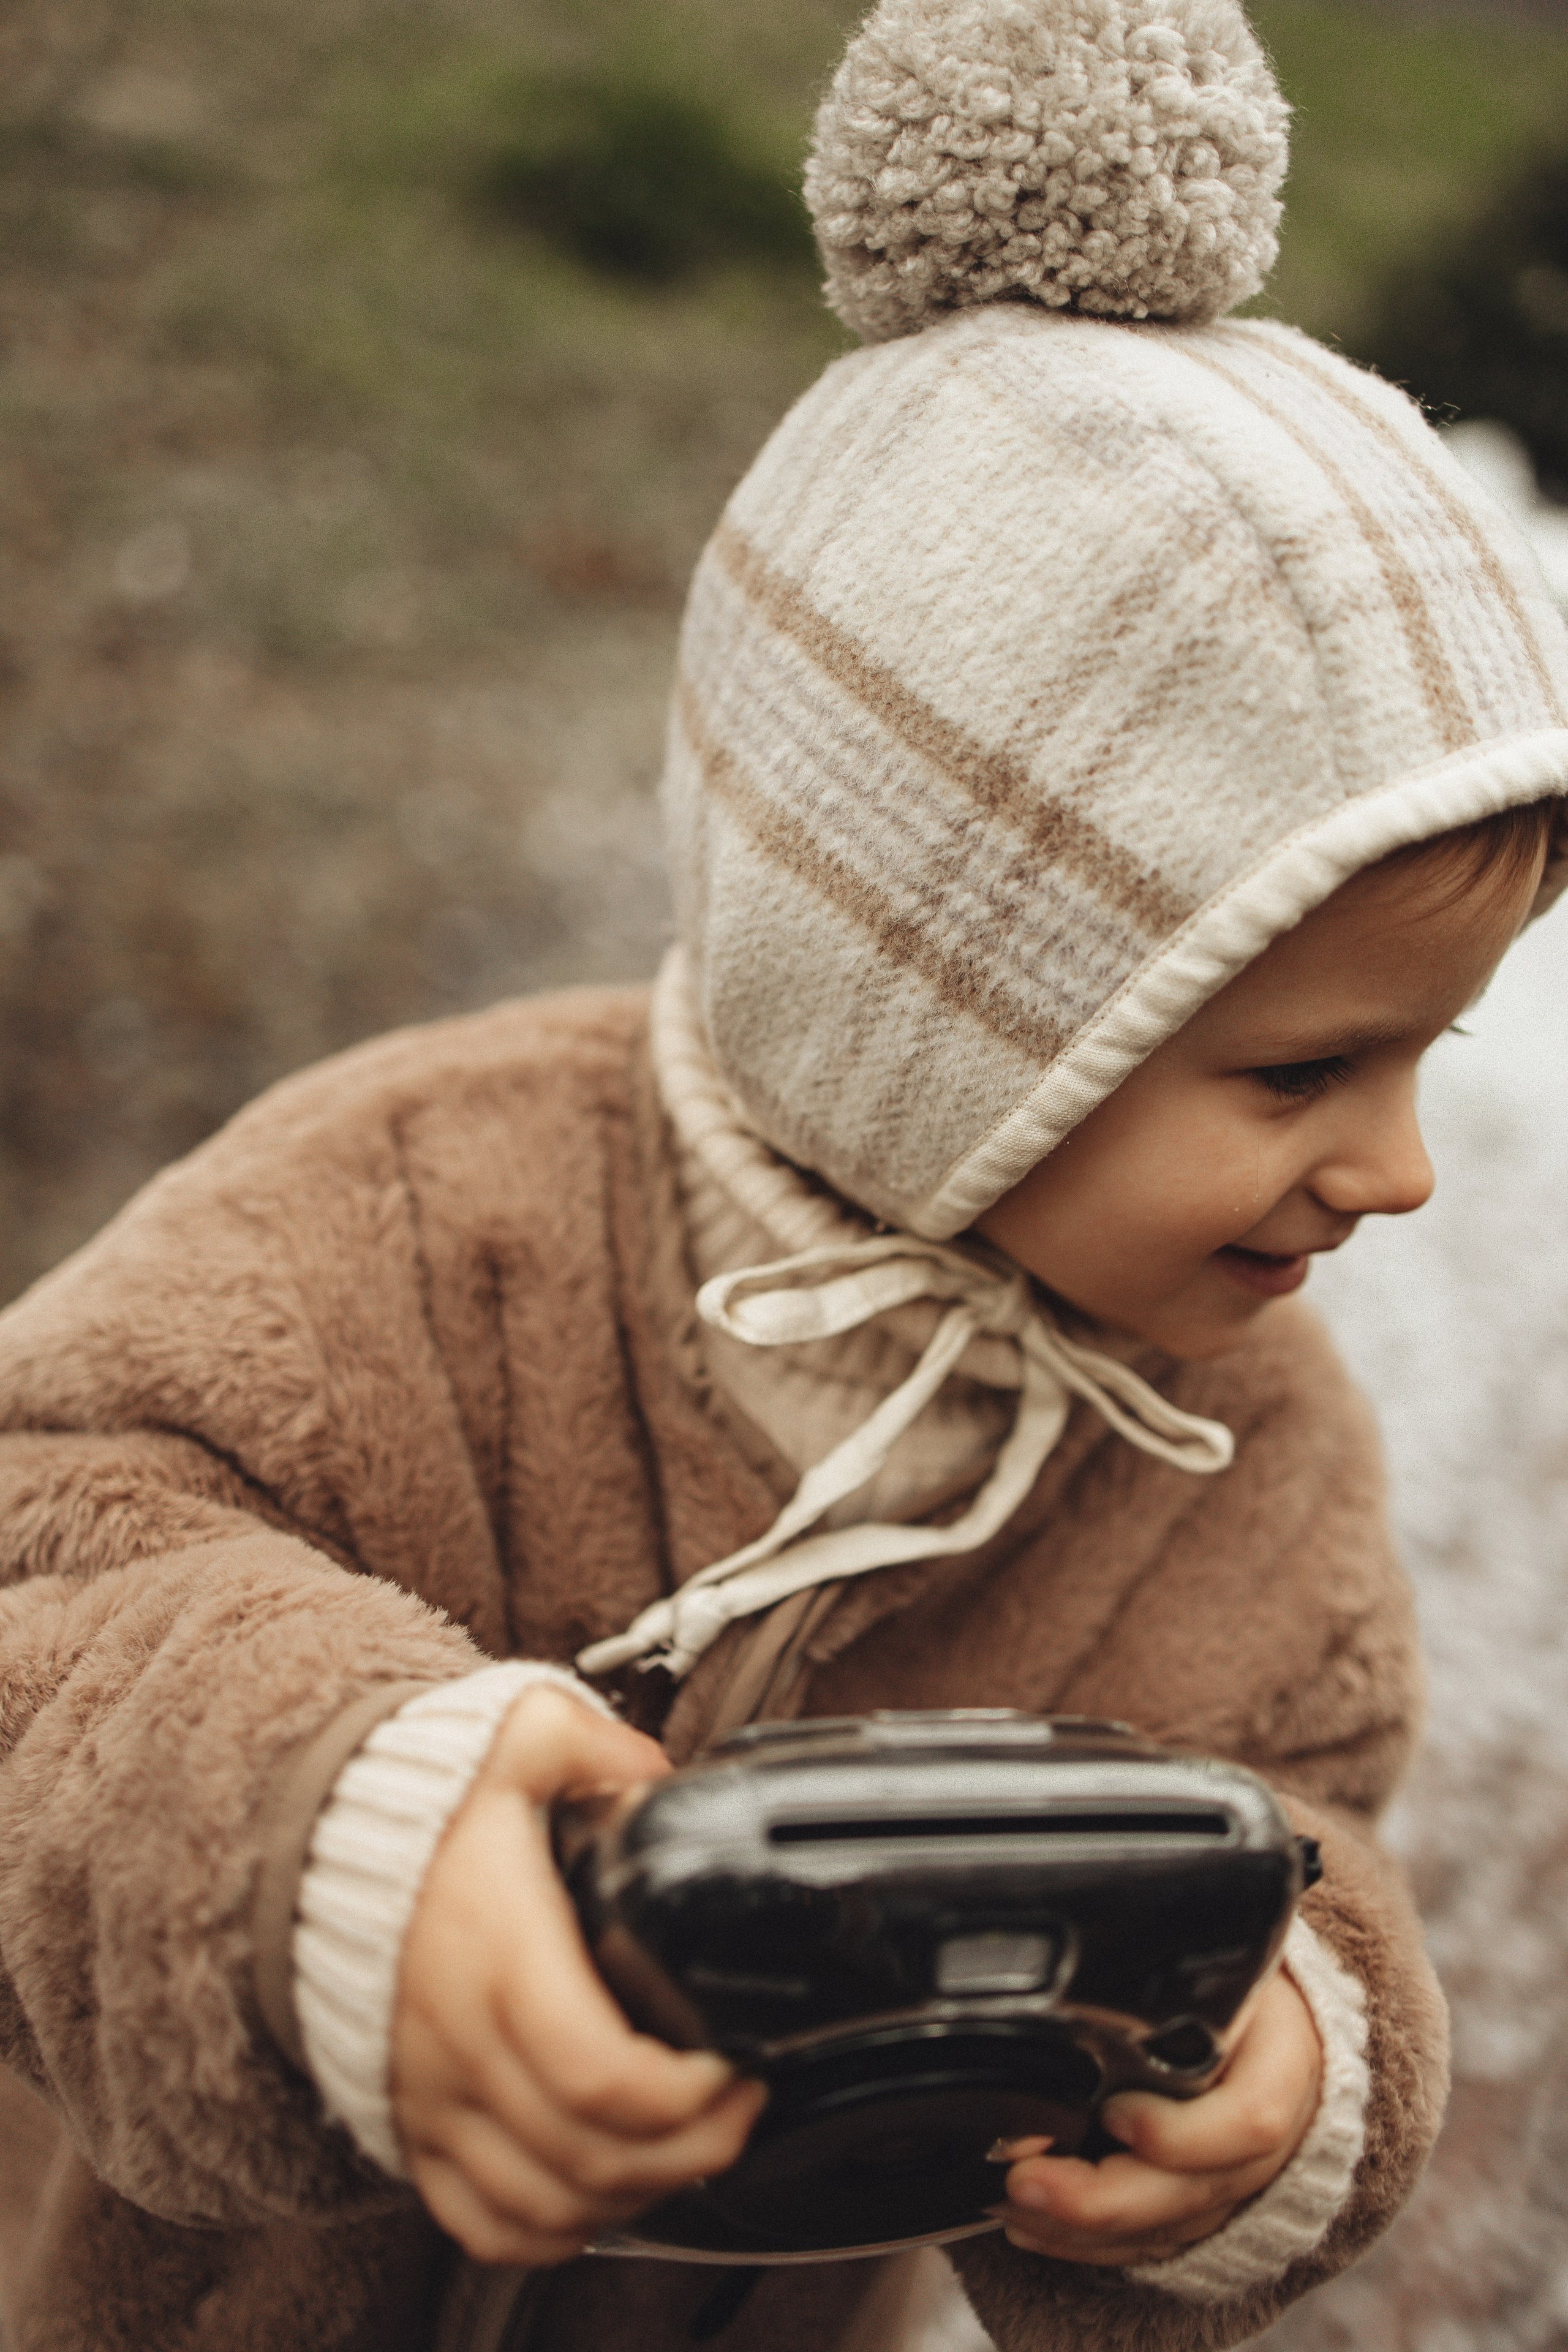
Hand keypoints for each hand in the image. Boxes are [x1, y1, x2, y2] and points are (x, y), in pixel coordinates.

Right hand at [391, 1686, 765, 2265]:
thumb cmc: (423, 1809)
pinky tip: (602, 2196)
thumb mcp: (515, 1739)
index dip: (691, 2095)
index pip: (606, 2079)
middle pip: (595, 2156)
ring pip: (548, 2204)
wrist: (308, 1856)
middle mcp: (464, 2047)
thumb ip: (595, 1744)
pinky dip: (553, 2231)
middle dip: (694, 2148)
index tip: (739, 2062)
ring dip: (635, 2196)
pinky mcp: (413, 2130)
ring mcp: (434, 2100)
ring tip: (691, 2148)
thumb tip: (660, 1774)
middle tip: (741, 2105)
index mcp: (502, 1959)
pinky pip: (485, 2223)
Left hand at [994, 1970, 1321, 2265]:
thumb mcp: (1215, 1966)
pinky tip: (1034, 2228)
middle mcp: (1268, 2141)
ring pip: (1168, 2230)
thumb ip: (1164, 1984)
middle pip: (1196, 2193)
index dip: (1178, 2133)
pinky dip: (1091, 2245)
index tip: (1113, 2112)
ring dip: (1083, 2229)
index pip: (1250, 2121)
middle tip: (1024, 2181)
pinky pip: (1152, 2245)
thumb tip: (1072, 2004)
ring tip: (1011, 2205)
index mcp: (1283, 2064)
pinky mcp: (1205, 2211)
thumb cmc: (1232, 1983)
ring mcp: (1238, 2185)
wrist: (1273, 2020)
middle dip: (1104, 2200)